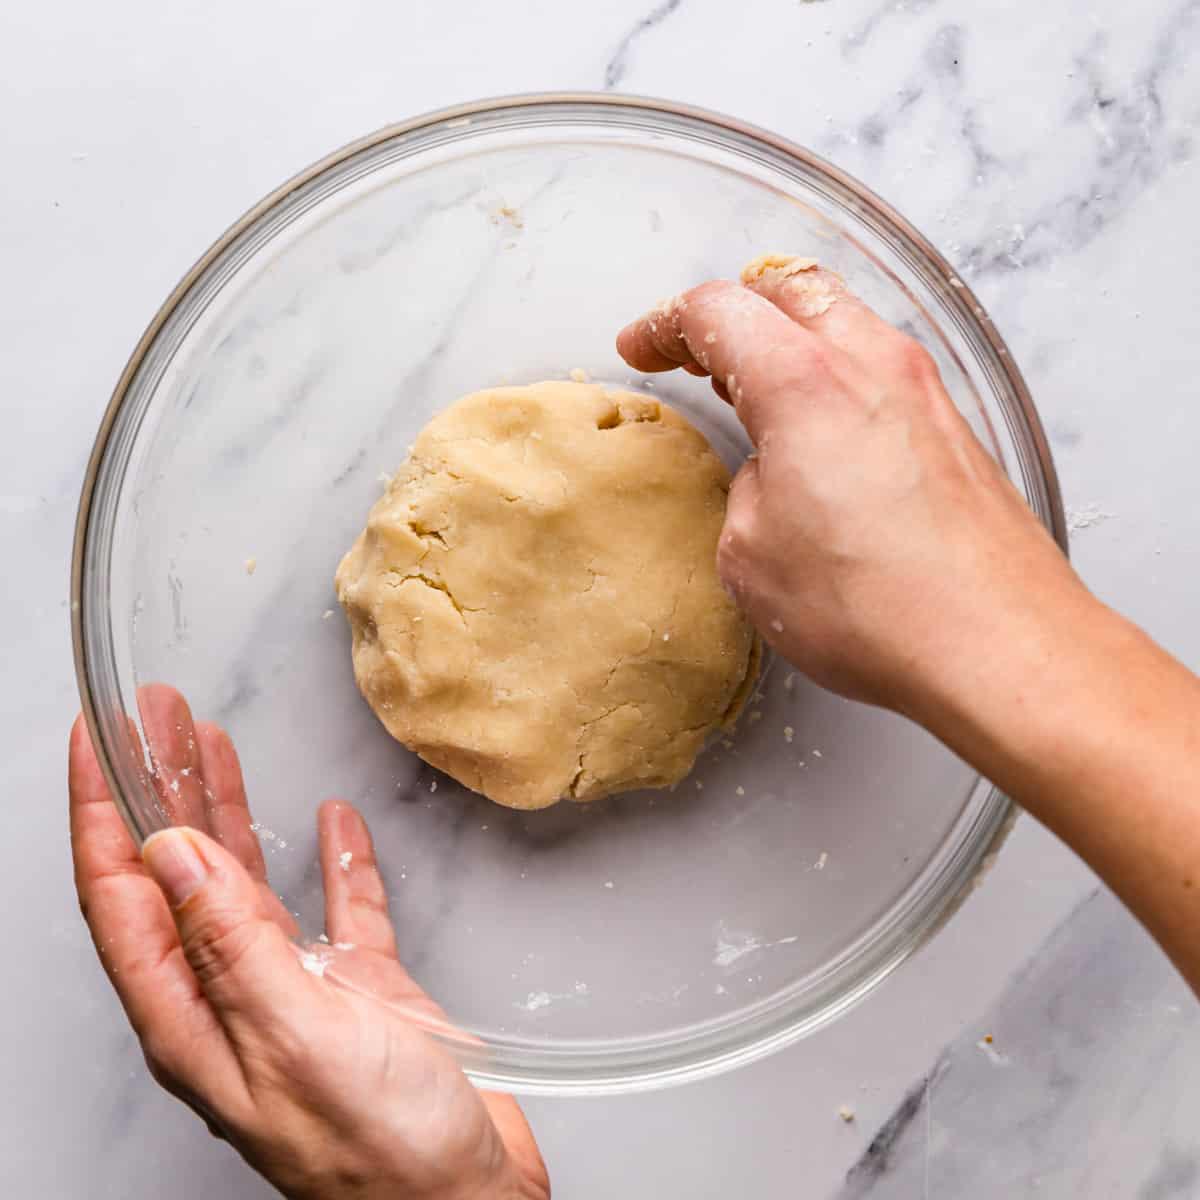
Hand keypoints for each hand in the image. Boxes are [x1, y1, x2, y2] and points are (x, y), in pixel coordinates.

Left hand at [69, 684, 548, 1199]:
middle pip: (175, 875)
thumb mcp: (295, 1035)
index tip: (96, 740)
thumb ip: (231, 944)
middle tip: (155, 717)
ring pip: (243, 884)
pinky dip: (333, 861)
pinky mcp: (360, 993)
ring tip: (213, 744)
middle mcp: (232, 1000)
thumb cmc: (381, 1153)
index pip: (121, 896)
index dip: (101, 813)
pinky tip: (332, 824)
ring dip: (226, 812)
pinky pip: (338, 909)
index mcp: (193, 1017)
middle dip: (158, 790)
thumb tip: (171, 855)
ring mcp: (297, 995)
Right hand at [618, 259, 1199, 1000]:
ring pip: (843, 322)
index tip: (641, 347)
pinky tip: (816, 430)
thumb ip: (745, 490)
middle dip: (731, 312)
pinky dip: (834, 377)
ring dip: (788, 340)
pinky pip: (880, 371)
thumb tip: (767, 476)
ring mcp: (925, 392)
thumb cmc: (878, 607)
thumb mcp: (752, 555)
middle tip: (694, 353)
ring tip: (751, 387)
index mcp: (805, 380)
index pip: (718, 312)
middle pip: (789, 290)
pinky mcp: (955, 431)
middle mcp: (873, 364)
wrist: (999, 645)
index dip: (665, 326)